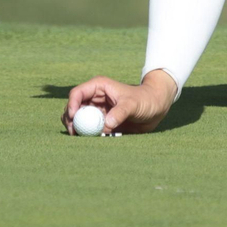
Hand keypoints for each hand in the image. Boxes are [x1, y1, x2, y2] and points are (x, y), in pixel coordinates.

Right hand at [62, 70, 177, 135]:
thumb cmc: (145, 100)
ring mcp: (97, 111)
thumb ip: (120, 113)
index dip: (71, 105)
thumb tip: (106, 126)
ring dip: (78, 128)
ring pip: (79, 119)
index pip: (77, 94)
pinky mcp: (102, 122)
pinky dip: (88, 135)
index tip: (73, 118)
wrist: (155, 108)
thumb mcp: (133, 104)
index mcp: (99, 87)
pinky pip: (89, 129)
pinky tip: (95, 139)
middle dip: (70, 120)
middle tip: (74, 133)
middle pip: (74, 108)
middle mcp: (95, 98)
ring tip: (84, 137)